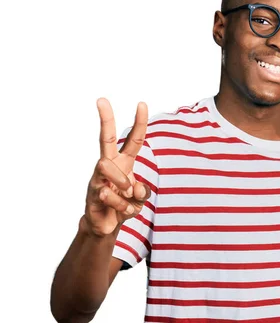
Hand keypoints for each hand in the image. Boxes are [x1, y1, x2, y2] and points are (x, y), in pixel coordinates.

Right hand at [83, 98, 150, 236]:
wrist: (106, 225)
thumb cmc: (124, 205)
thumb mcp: (140, 199)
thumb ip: (142, 192)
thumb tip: (135, 187)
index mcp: (125, 162)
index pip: (134, 139)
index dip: (139, 122)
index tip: (142, 103)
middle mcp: (109, 165)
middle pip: (106, 138)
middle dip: (105, 119)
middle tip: (102, 99)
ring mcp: (98, 177)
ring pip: (106, 166)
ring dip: (122, 183)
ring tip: (126, 195)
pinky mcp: (92, 192)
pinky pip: (107, 193)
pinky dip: (121, 206)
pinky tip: (120, 211)